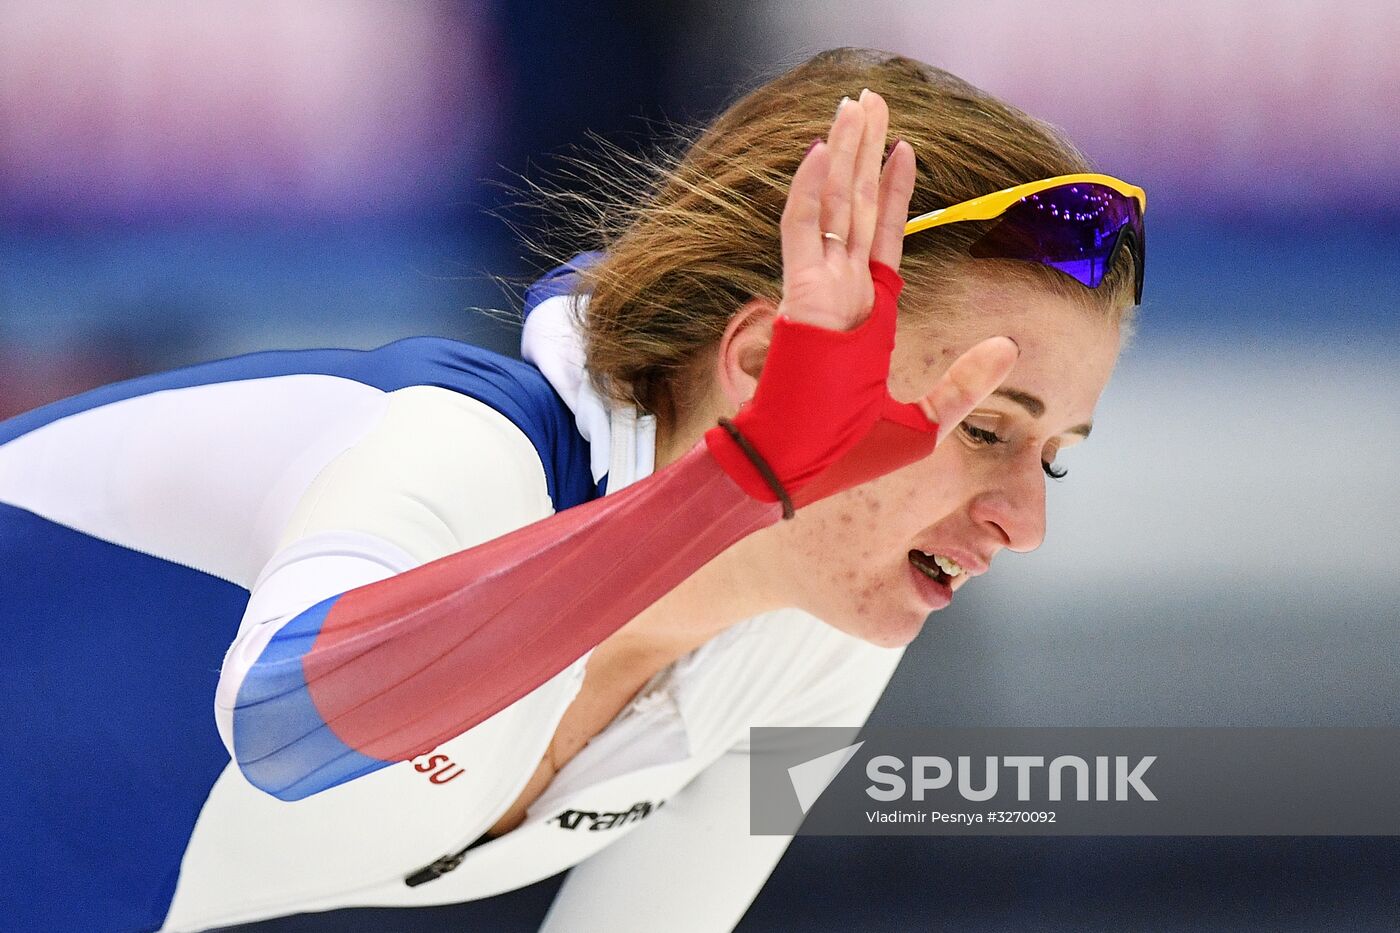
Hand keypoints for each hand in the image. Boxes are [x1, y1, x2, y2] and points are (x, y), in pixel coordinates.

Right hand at [780, 89, 1019, 431]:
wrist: (798, 474)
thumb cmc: (845, 458)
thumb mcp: (925, 424)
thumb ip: (967, 383)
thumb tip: (1011, 346)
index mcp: (867, 319)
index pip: (883, 240)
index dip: (896, 193)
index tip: (905, 149)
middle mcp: (841, 296)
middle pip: (858, 209)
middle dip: (865, 154)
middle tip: (870, 101)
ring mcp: (818, 293)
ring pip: (833, 206)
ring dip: (843, 154)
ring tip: (855, 105)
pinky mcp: (799, 297)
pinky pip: (803, 232)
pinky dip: (810, 190)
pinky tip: (821, 150)